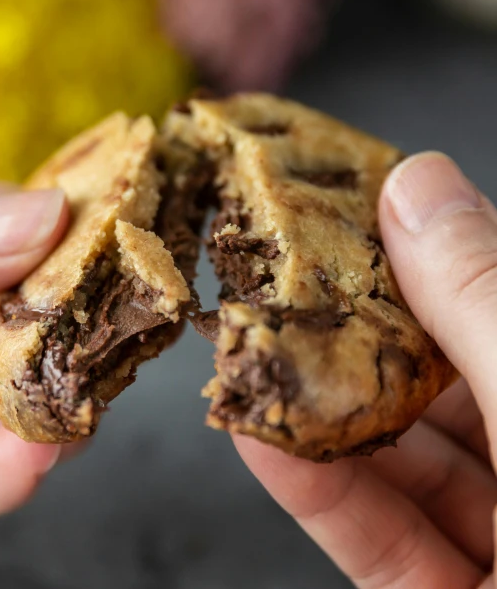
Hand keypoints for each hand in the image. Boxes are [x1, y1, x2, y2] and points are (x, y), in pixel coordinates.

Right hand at [235, 152, 496, 587]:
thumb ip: (491, 307)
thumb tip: (420, 184)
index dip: (432, 245)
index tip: (350, 198)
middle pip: (448, 377)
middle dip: (353, 325)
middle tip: (276, 271)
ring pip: (400, 456)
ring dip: (315, 406)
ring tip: (247, 346)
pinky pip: (373, 534)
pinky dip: (311, 484)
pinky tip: (254, 430)